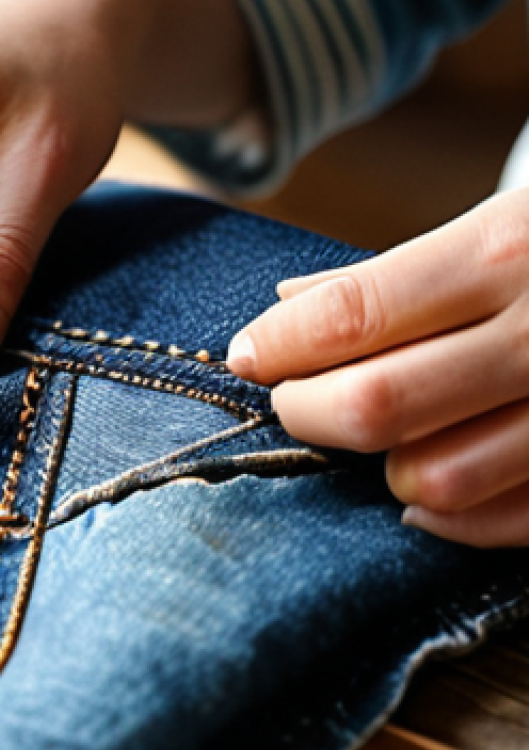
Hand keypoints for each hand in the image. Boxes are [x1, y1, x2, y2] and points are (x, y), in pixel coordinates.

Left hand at [227, 189, 528, 546]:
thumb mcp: (498, 226)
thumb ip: (390, 275)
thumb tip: (285, 304)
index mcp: (509, 250)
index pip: (351, 316)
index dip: (277, 344)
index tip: (246, 354)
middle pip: (377, 404)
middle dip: (306, 410)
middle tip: (290, 397)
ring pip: (438, 479)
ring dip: (377, 467)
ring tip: (364, 436)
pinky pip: (513, 523)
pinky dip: (450, 518)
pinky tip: (417, 490)